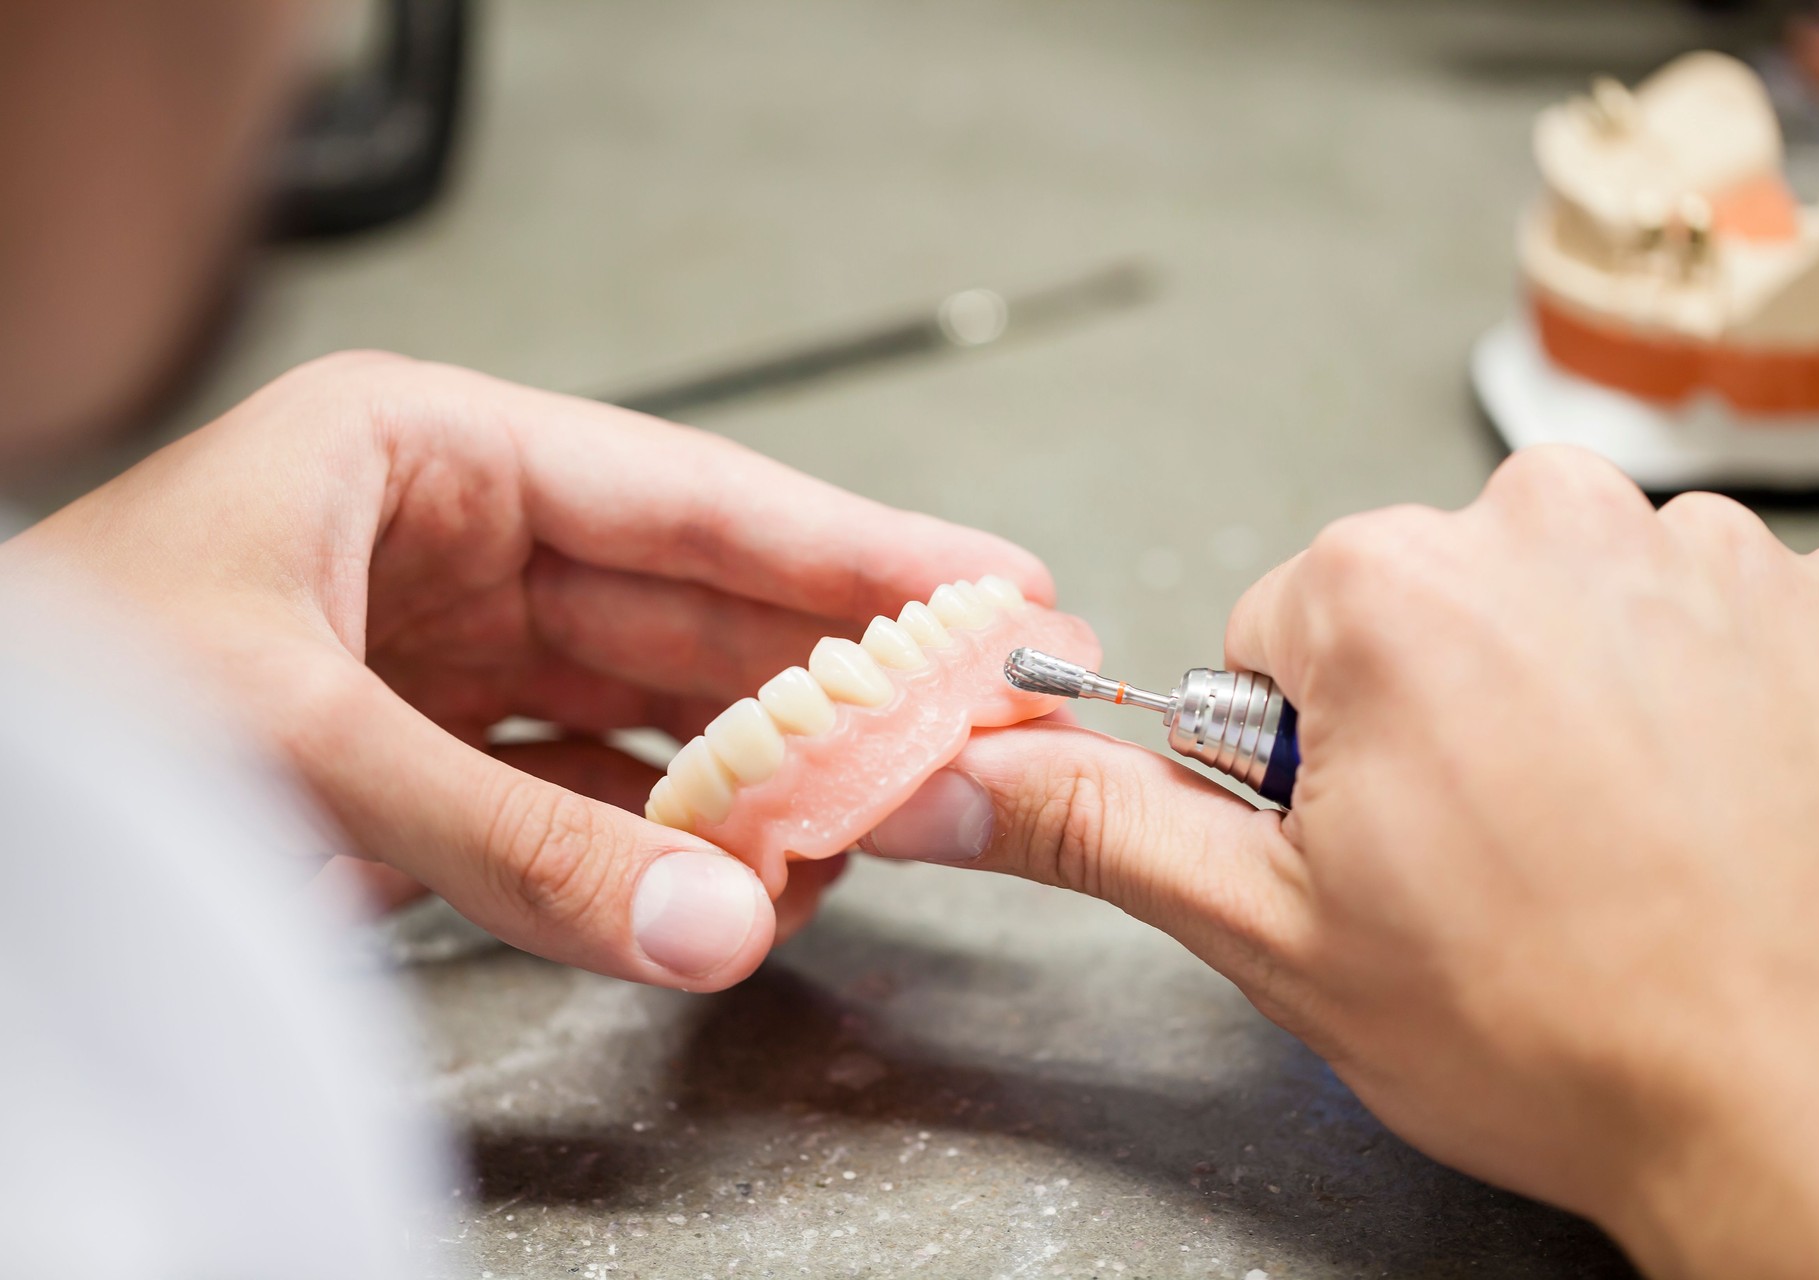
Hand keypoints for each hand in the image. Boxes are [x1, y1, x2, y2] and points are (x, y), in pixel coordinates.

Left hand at [0, 351, 1050, 989]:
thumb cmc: (57, 705)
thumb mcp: (293, 741)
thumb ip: (512, 842)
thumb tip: (717, 925)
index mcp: (423, 452)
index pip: (691, 498)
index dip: (853, 547)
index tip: (985, 584)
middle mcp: (451, 542)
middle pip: (694, 605)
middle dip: (837, 672)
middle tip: (973, 717)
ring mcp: (442, 653)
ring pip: (653, 704)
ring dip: (765, 768)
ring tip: (886, 807)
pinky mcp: (424, 758)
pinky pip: (584, 789)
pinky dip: (665, 837)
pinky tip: (744, 866)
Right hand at [861, 447, 1818, 1277]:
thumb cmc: (1557, 1032)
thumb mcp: (1274, 935)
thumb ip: (1101, 824)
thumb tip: (961, 771)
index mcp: (1392, 589)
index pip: (1286, 632)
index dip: (1316, 753)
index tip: (1382, 834)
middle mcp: (1558, 526)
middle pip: (1440, 601)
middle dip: (1447, 709)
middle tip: (1503, 851)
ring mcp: (1725, 557)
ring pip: (1589, 606)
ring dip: (1590, 698)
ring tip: (1625, 840)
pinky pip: (1742, 621)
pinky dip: (1728, 700)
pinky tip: (1730, 810)